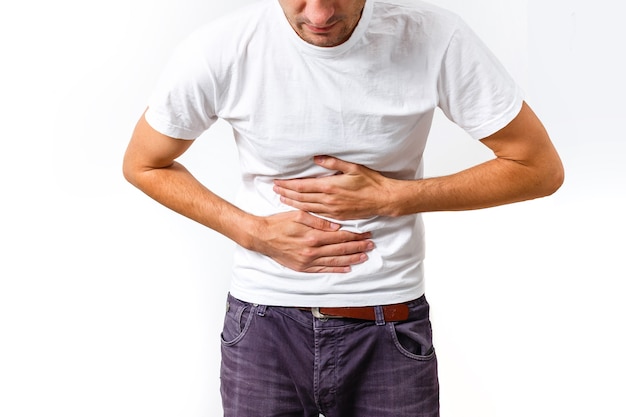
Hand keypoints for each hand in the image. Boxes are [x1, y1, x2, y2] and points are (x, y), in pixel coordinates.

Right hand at [252, 209, 373, 272]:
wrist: (261, 237)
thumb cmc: (278, 223)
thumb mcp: (298, 215)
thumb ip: (319, 221)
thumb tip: (337, 226)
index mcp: (313, 236)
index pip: (340, 236)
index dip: (355, 235)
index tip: (366, 234)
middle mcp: (312, 251)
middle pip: (341, 249)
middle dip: (358, 247)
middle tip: (371, 245)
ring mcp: (307, 261)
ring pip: (334, 261)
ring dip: (351, 259)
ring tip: (364, 257)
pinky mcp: (302, 267)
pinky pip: (323, 270)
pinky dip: (336, 269)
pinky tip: (346, 268)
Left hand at [273, 156, 395, 219]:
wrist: (383, 200)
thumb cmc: (370, 182)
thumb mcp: (353, 167)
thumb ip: (333, 162)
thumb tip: (316, 159)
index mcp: (330, 186)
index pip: (302, 186)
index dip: (288, 184)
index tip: (278, 181)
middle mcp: (328, 200)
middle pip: (300, 197)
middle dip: (285, 193)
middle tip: (274, 189)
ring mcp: (332, 210)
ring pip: (306, 207)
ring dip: (292, 203)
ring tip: (281, 198)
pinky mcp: (337, 217)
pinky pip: (316, 215)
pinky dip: (304, 211)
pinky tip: (298, 208)